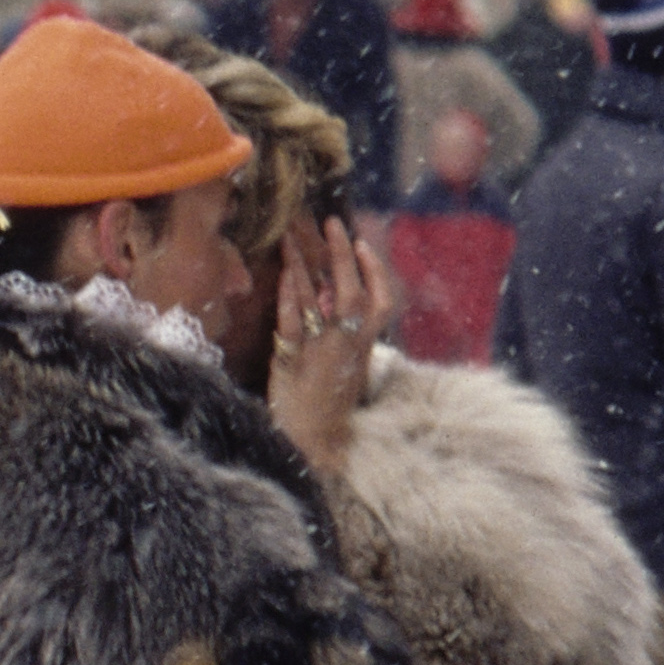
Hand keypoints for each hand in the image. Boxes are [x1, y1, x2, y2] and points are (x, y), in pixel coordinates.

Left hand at [267, 216, 386, 475]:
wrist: (313, 442)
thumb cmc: (328, 404)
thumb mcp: (347, 366)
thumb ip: (345, 331)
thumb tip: (330, 293)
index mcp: (364, 346)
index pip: (381, 301)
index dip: (374, 270)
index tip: (360, 243)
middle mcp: (346, 346)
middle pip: (349, 291)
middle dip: (340, 254)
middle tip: (330, 222)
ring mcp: (319, 352)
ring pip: (315, 300)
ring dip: (304, 265)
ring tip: (291, 236)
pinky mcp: (292, 362)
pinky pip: (291, 323)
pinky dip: (287, 297)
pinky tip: (281, 274)